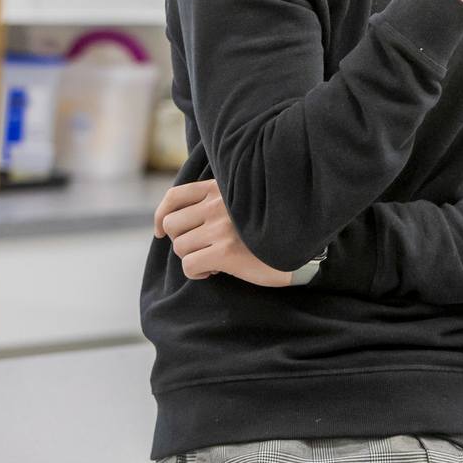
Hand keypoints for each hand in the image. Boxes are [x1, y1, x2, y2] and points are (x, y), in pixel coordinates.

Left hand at [154, 180, 292, 286]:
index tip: (161, 231)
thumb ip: (215, 204)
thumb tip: (175, 221)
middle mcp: (218, 205)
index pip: (175, 196)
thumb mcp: (241, 206)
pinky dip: (197, 273)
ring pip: (180, 247)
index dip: (161, 215)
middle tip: (201, 248)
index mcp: (221, 190)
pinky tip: (215, 271)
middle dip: (181, 241)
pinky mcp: (226, 251)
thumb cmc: (268, 231)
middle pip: (172, 225)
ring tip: (214, 260)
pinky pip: (189, 265)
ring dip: (192, 258)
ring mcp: (222, 227)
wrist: (300, 251)